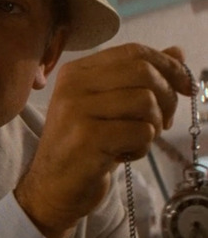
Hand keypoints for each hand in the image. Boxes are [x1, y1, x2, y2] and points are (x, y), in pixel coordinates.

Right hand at [14, 44, 192, 237]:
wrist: (52, 184)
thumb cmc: (83, 144)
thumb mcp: (108, 105)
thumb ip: (138, 78)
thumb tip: (177, 52)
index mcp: (76, 71)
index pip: (133, 52)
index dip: (168, 66)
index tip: (185, 88)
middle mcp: (73, 85)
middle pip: (143, 72)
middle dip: (167, 98)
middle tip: (164, 122)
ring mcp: (77, 110)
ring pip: (145, 101)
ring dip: (153, 127)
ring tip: (136, 141)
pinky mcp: (87, 138)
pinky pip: (140, 132)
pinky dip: (142, 147)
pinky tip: (124, 155)